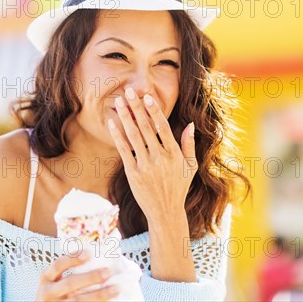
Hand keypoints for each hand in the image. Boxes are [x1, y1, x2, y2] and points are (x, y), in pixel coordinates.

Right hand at [36, 251, 120, 300]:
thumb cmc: (55, 291)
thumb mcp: (54, 280)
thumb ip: (68, 270)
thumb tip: (95, 254)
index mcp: (46, 278)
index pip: (58, 265)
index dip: (73, 258)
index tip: (89, 253)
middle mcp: (48, 292)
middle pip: (70, 283)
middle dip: (90, 277)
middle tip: (108, 272)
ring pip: (78, 300)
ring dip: (99, 294)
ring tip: (116, 288)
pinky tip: (109, 301)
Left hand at [107, 87, 197, 221]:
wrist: (165, 212)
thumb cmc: (178, 187)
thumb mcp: (190, 167)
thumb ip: (189, 145)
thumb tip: (190, 125)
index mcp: (174, 154)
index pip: (162, 127)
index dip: (154, 110)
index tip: (147, 96)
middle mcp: (160, 157)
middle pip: (146, 127)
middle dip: (136, 107)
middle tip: (129, 91)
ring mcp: (146, 165)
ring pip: (134, 136)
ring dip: (125, 117)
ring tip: (119, 102)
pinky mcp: (133, 173)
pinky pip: (124, 150)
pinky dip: (117, 135)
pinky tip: (112, 122)